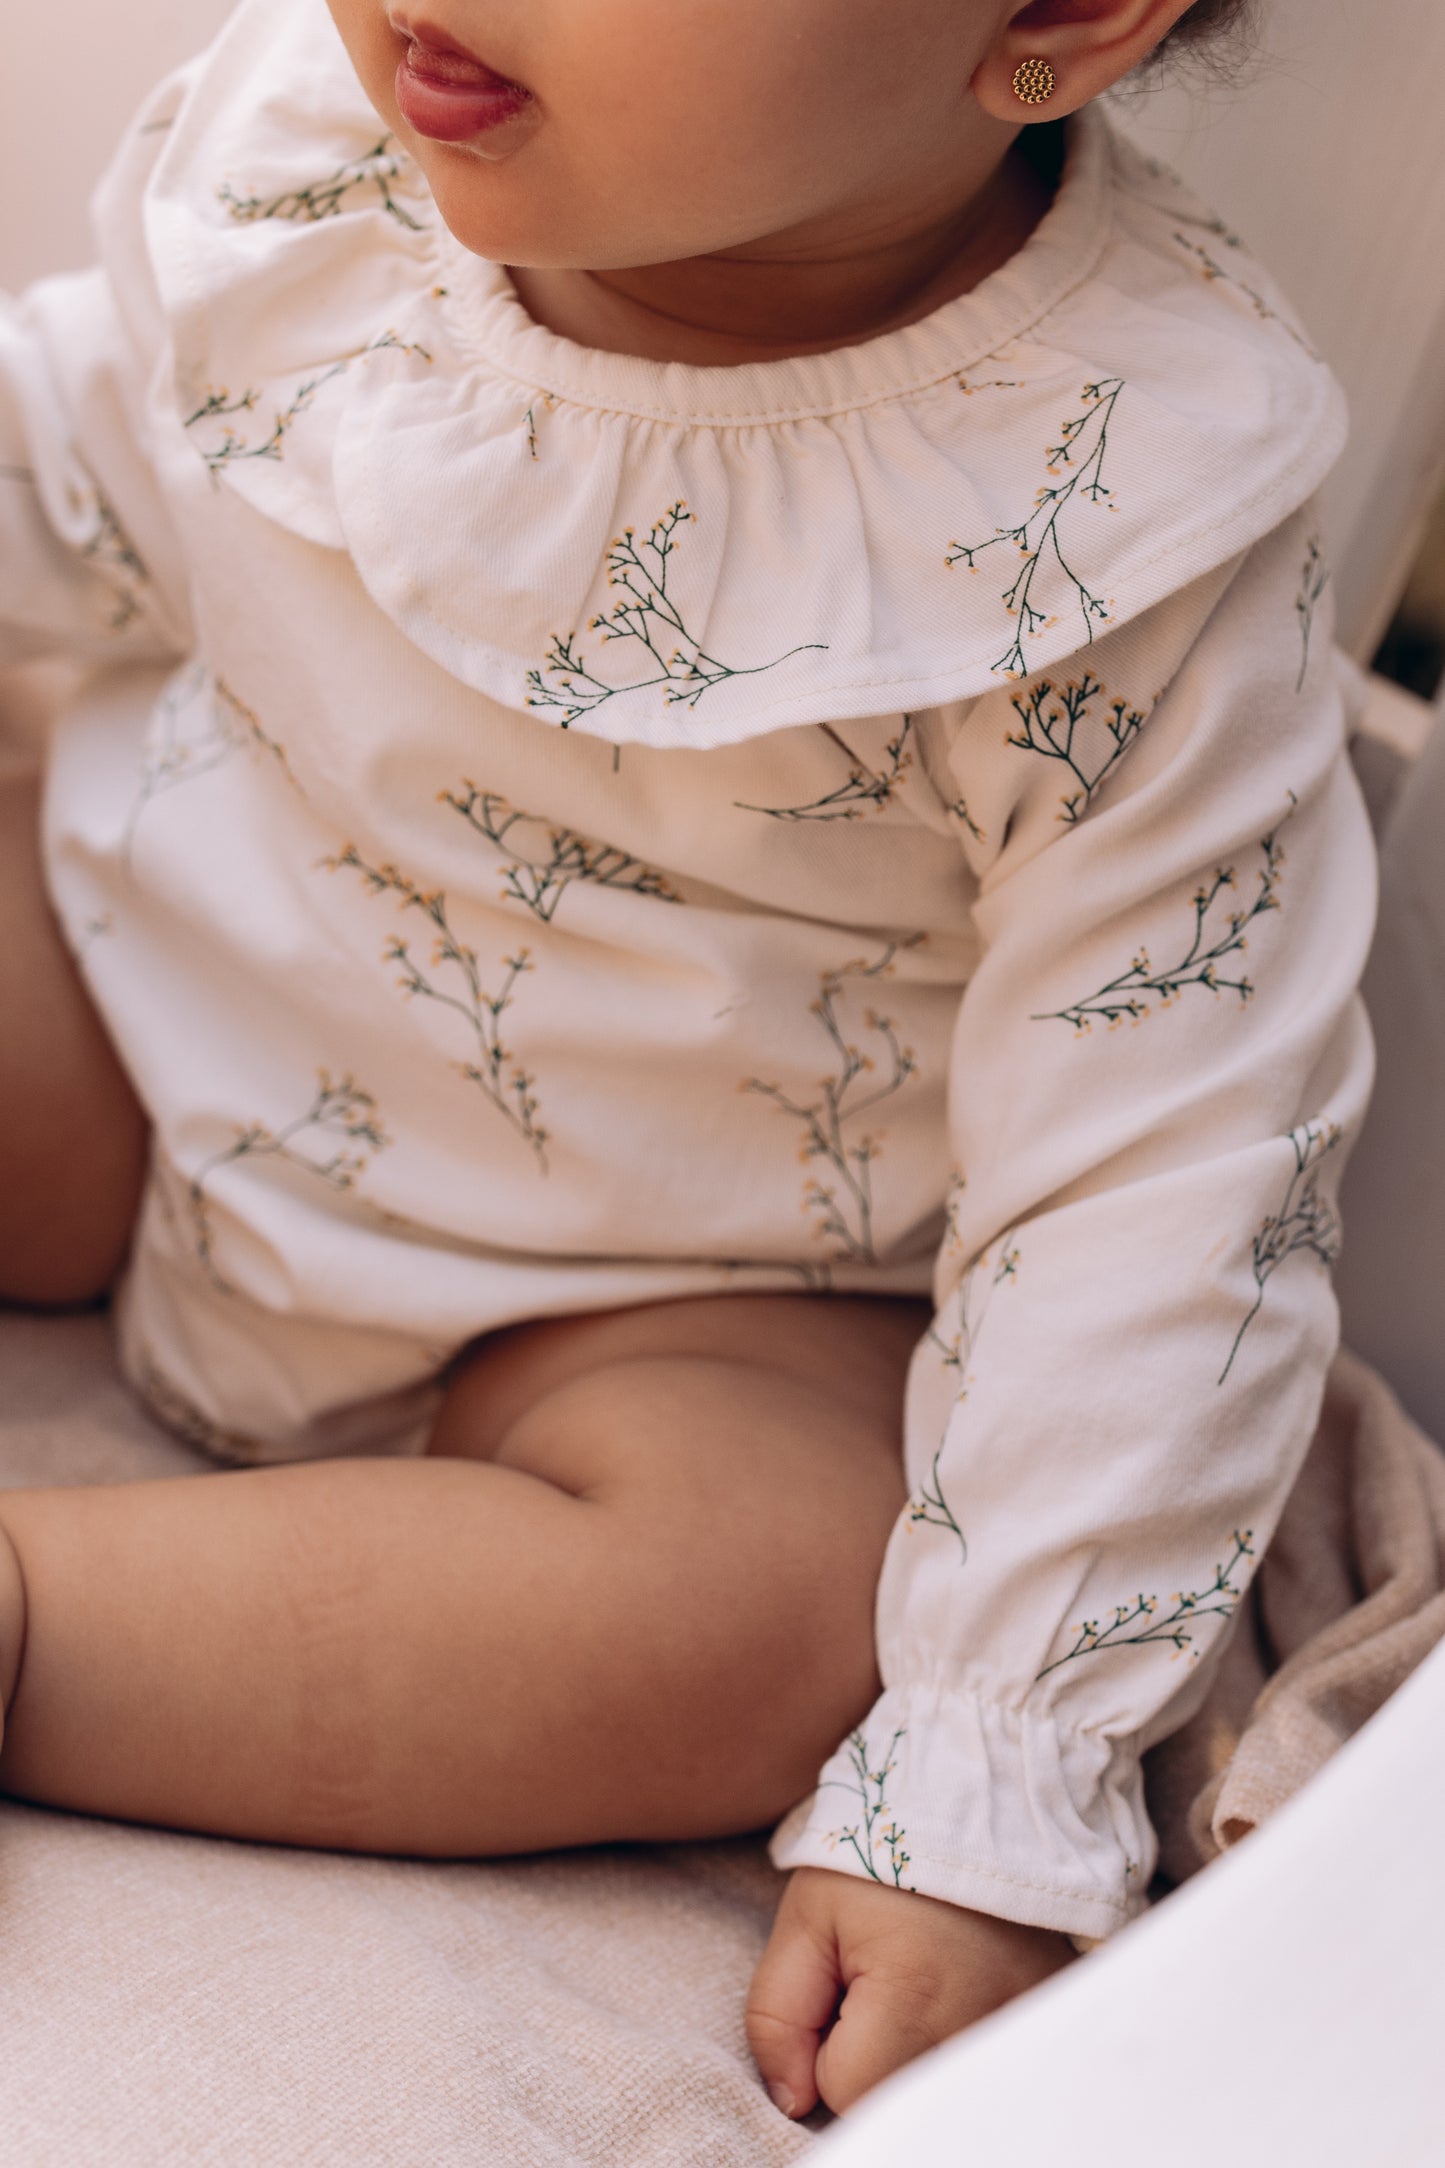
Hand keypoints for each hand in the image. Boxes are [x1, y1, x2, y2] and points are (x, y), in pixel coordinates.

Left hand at [746, 1866, 1073, 2118]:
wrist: (968, 1799)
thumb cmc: (877, 1858)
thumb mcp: (805, 1919)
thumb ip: (776, 2017)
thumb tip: (793, 2102)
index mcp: (913, 1997)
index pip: (845, 2090)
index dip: (826, 2046)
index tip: (844, 1984)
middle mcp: (980, 2026)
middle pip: (898, 2096)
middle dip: (874, 2056)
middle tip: (881, 1982)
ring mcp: (1023, 2023)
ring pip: (940, 2083)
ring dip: (918, 2050)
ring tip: (922, 1981)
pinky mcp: (1048, 2014)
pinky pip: (986, 2062)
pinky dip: (962, 2036)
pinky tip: (960, 1987)